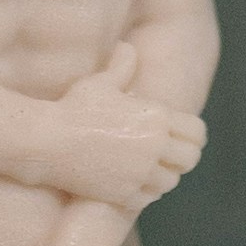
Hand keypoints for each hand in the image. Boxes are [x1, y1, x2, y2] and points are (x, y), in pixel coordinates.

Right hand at [38, 74, 203, 212]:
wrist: (48, 142)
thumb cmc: (74, 107)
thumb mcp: (100, 82)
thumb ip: (121, 66)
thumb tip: (127, 47)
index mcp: (155, 117)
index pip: (196, 132)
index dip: (194, 135)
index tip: (183, 136)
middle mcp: (154, 146)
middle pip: (190, 159)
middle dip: (182, 157)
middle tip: (169, 154)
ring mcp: (140, 173)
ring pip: (172, 182)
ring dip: (164, 176)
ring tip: (150, 168)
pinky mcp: (125, 194)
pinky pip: (150, 198)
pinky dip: (146, 192)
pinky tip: (135, 182)